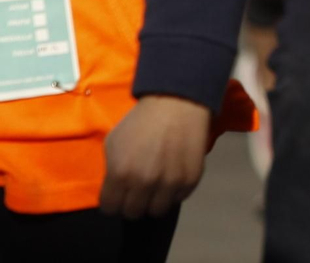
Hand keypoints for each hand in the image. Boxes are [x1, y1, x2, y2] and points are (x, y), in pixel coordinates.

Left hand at [99, 95, 210, 218]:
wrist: (177, 104)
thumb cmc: (140, 121)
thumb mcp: (113, 142)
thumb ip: (111, 170)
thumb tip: (116, 188)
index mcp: (120, 174)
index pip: (110, 208)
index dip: (113, 202)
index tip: (119, 195)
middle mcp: (144, 183)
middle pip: (133, 213)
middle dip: (133, 203)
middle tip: (138, 190)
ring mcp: (170, 183)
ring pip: (157, 211)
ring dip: (154, 201)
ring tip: (156, 187)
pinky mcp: (191, 180)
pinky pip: (178, 199)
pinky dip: (174, 192)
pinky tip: (172, 176)